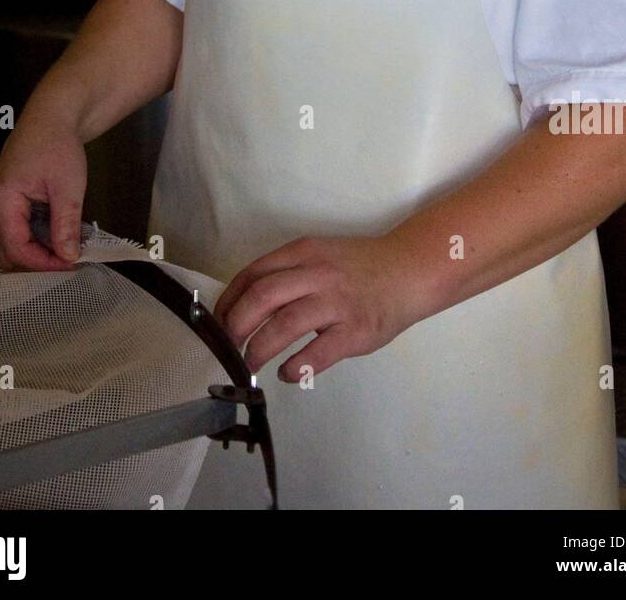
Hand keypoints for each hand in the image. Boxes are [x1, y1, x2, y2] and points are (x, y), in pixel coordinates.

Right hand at [0, 125, 87, 271]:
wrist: (51, 118)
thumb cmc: (58, 145)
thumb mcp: (68, 187)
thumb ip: (66, 224)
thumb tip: (69, 257)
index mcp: (1, 199)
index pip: (16, 248)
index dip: (43, 263)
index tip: (71, 264)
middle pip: (6, 252)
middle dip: (37, 263)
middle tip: (68, 262)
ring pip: (7, 245)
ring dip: (34, 254)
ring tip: (63, 251)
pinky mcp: (1, 202)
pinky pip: (11, 232)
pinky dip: (31, 241)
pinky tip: (54, 238)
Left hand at [213, 233, 421, 382]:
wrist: (408, 272)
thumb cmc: (358, 268)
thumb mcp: (319, 256)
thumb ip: (287, 274)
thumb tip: (244, 307)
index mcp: (303, 253)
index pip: (253, 274)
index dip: (229, 301)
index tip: (217, 322)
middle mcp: (317, 274)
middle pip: (262, 297)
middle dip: (236, 326)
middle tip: (228, 347)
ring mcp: (337, 303)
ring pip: (285, 325)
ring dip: (259, 349)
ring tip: (250, 364)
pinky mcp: (355, 331)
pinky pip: (318, 353)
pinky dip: (296, 366)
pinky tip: (286, 373)